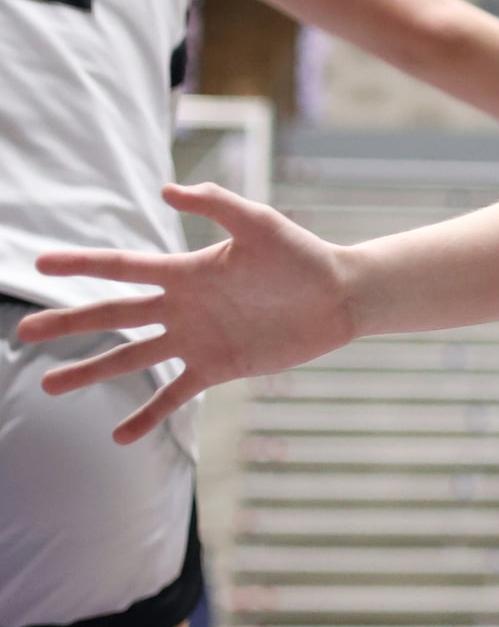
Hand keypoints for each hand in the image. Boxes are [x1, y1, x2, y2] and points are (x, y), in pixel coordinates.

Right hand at [13, 183, 356, 442]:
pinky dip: (147, 415)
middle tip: (23, 331)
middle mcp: (182, 306)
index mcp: (185, 272)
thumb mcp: (260, 224)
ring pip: (131, 357)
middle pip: (113, 315)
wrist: (339, 295)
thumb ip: (216, 204)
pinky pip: (173, 395)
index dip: (81, 265)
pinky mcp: (217, 367)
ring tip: (50, 385)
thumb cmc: (302, 255)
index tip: (39, 264)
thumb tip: (167, 189)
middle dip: (68, 322)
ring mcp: (195, 339)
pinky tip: (118, 437)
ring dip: (91, 371)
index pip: (122, 268)